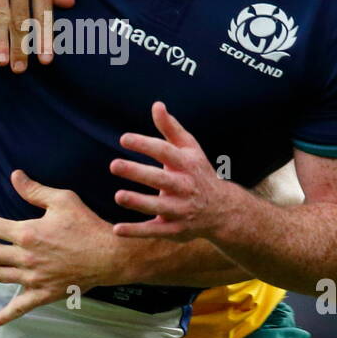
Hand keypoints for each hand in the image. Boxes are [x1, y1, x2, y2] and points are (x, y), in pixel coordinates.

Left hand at [0, 170, 114, 327]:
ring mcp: (33, 277)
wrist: (110, 255)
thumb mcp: (62, 200)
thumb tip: (14, 176)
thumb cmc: (87, 225)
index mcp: (27, 232)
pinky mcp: (43, 294)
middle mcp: (26, 256)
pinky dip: (1, 316)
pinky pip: (18, 307)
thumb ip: (35, 190)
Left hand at [111, 101, 238, 240]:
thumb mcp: (190, 149)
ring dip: (138, 202)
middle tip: (114, 165)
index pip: (165, 152)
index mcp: (187, 165)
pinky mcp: (174, 229)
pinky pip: (154, 231)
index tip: (124, 139)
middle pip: (160, 179)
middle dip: (138, 172)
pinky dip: (136, 232)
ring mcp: (180, 210)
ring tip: (118, 196)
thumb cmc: (198, 173)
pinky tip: (116, 229)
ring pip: (158, 207)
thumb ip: (171, 128)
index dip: (145, 144)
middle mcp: (184, 187)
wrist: (223, 210)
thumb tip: (156, 105)